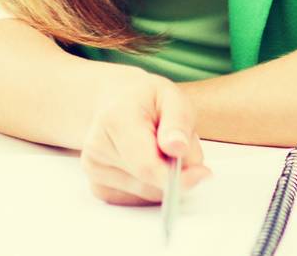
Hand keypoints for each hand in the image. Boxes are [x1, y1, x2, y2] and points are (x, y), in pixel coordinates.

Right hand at [79, 66, 211, 204]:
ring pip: (148, 194)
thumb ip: (178, 121)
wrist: (114, 101)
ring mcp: (94, 169)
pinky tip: (145, 161)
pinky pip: (139, 199)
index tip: (203, 173)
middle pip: (151, 182)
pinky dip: (151, 186)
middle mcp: (97, 146)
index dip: (178, 178)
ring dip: (164, 179)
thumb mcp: (172, 96)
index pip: (147, 165)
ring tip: (158, 149)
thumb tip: (178, 149)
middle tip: (176, 144)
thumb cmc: (145, 98)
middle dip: (175, 171)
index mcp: (115, 119)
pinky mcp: (98, 186)